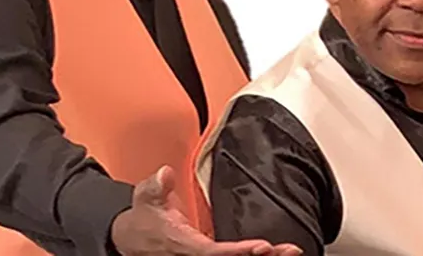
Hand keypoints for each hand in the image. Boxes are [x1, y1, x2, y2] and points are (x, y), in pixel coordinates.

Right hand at [111, 165, 302, 255]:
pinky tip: (274, 252)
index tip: (261, 246)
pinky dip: (254, 255)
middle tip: (288, 250)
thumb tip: (165, 174)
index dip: (238, 251)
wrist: (132, 239)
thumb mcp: (145, 197)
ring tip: (291, 251)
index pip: (214, 251)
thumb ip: (156, 186)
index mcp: (182, 244)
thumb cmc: (143, 220)